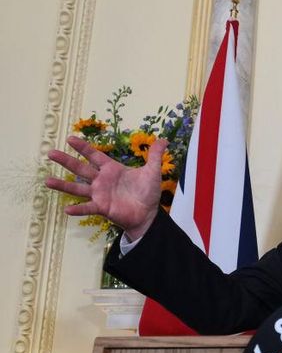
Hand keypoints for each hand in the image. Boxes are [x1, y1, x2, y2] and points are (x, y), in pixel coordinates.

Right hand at [45, 136, 166, 240]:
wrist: (149, 214)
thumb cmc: (147, 193)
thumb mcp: (152, 172)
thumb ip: (154, 156)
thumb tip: (163, 140)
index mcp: (112, 169)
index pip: (94, 155)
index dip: (83, 147)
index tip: (70, 138)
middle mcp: (102, 181)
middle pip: (80, 169)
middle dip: (66, 161)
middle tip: (50, 153)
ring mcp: (100, 194)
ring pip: (78, 189)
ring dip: (63, 186)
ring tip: (47, 181)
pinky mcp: (102, 208)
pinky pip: (88, 208)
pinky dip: (79, 209)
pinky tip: (67, 210)